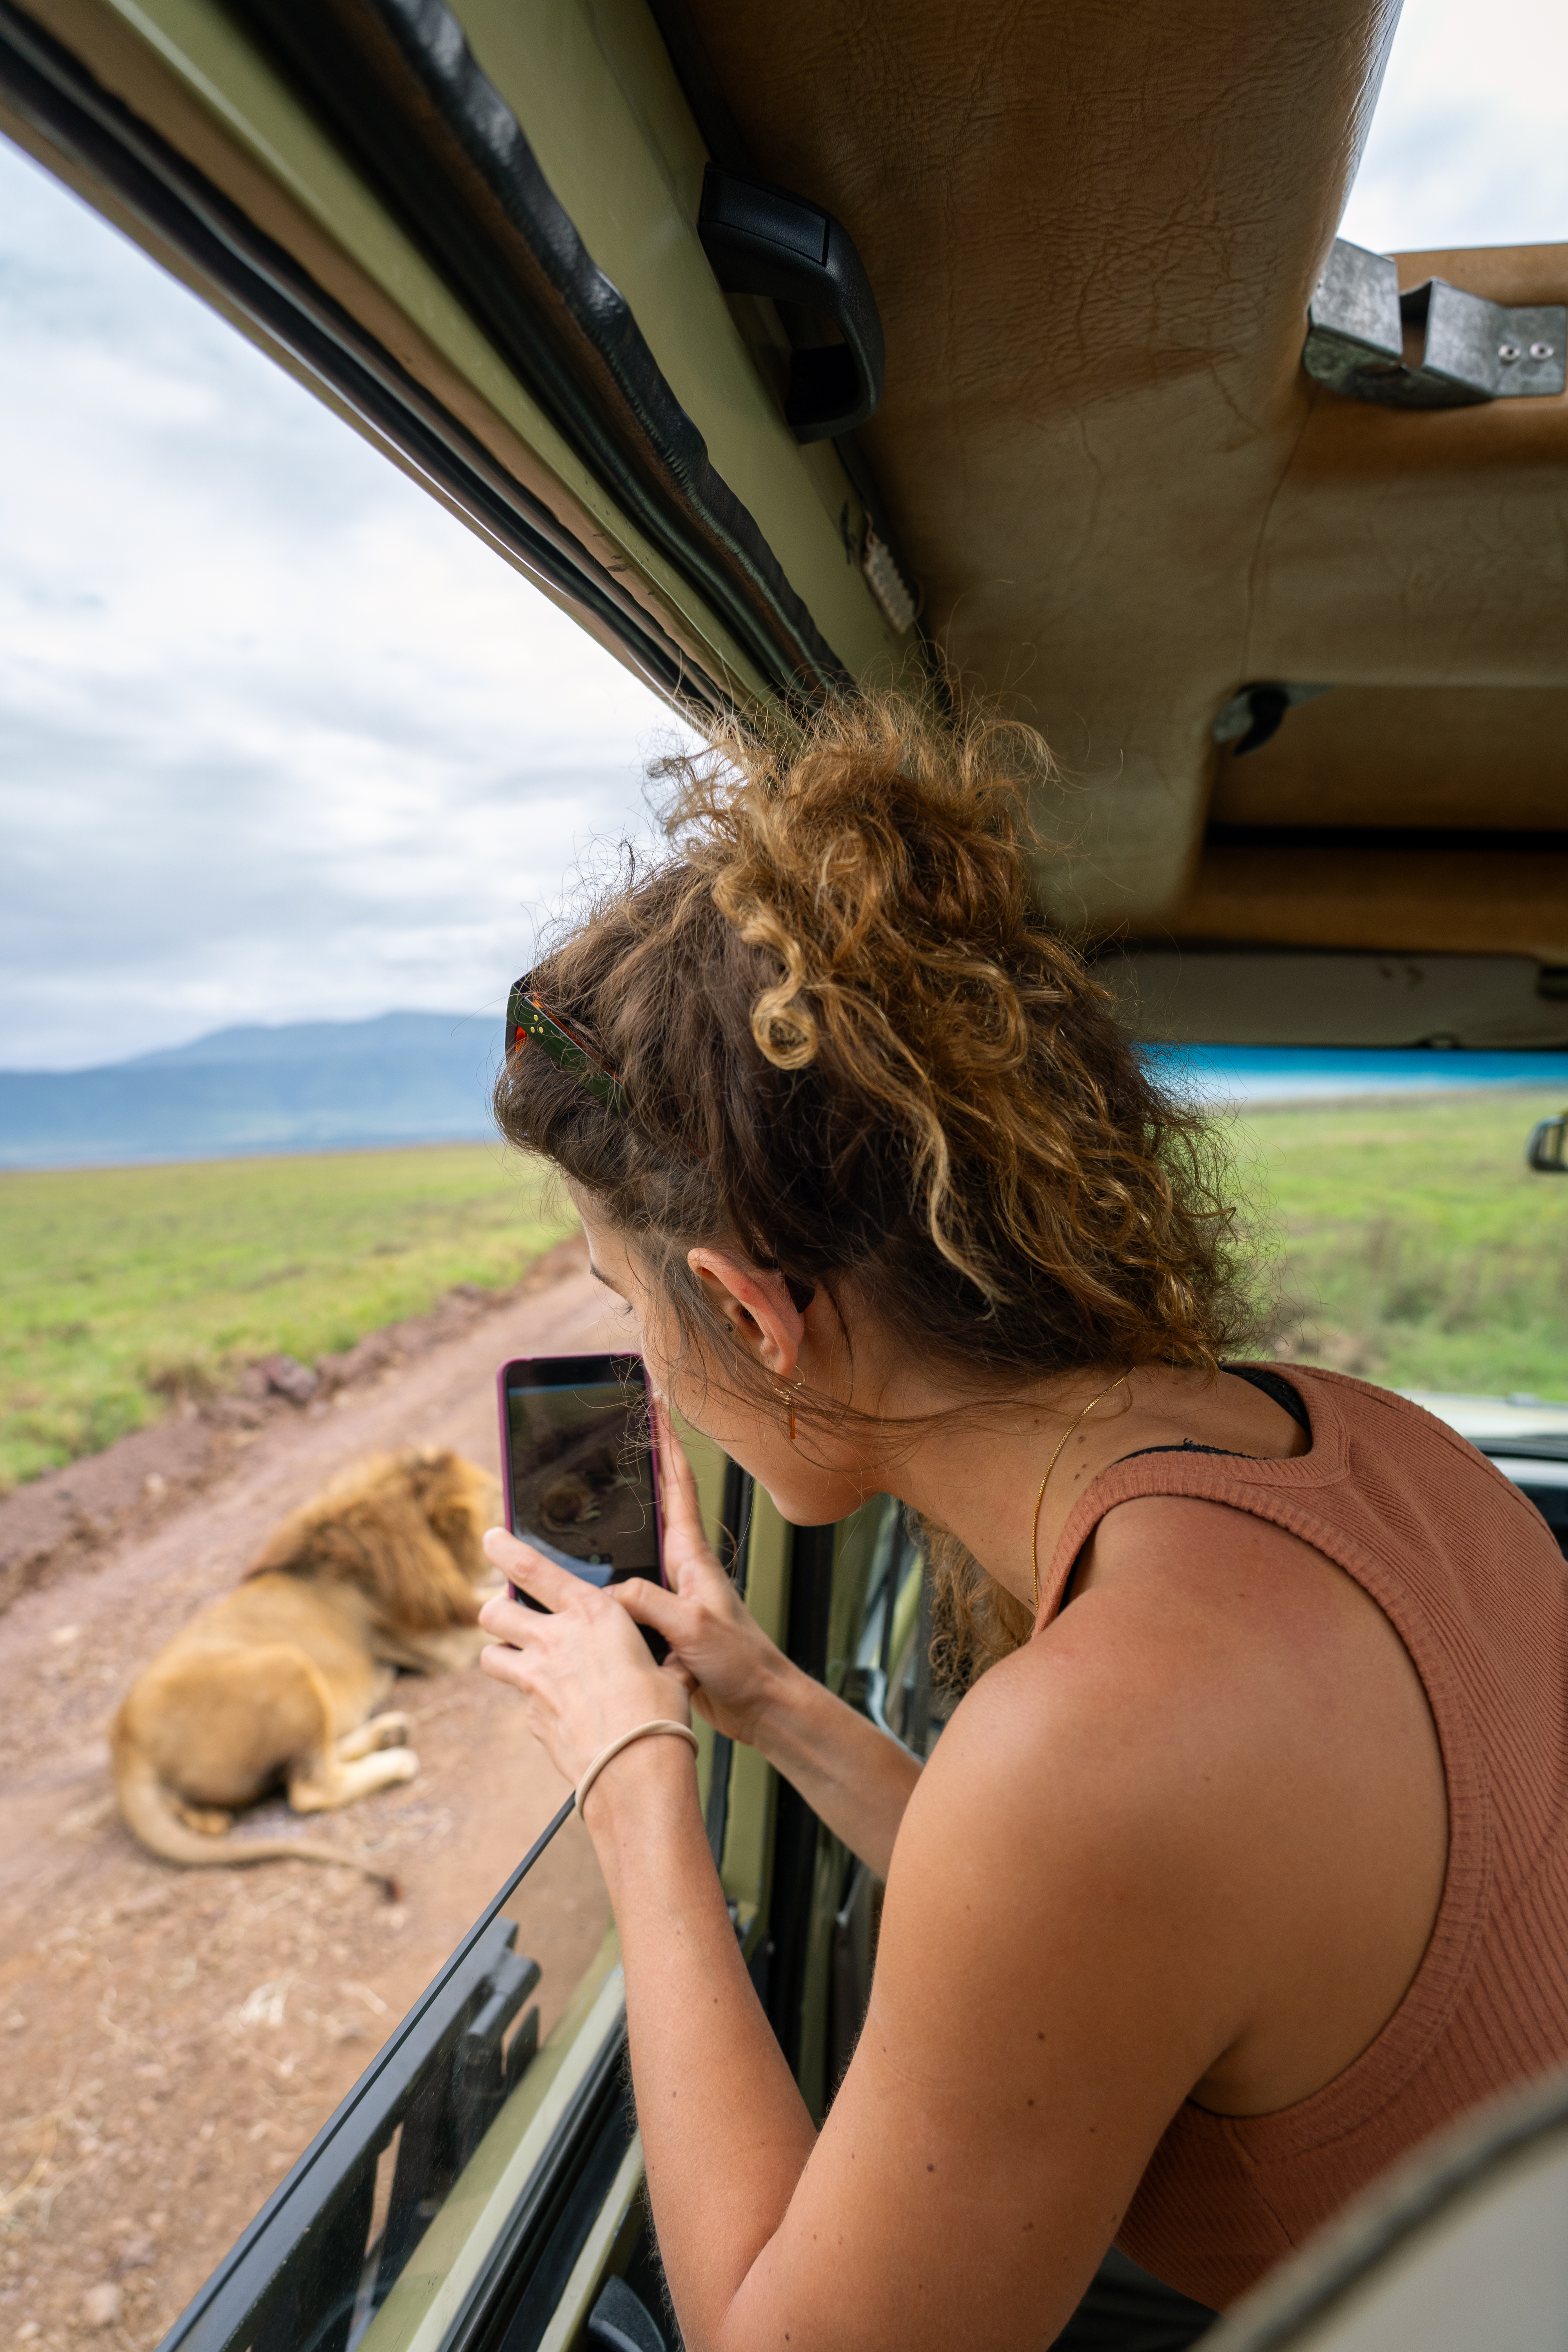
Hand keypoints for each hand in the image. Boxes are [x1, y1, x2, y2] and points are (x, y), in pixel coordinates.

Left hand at [477, 1537, 692, 1791]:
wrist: (635, 1771)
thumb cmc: (658, 1714)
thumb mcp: (666, 1668)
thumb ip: (654, 1653)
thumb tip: (672, 1657)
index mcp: (592, 1615)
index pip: (533, 1569)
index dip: (506, 1549)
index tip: (492, 1538)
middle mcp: (555, 1642)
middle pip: (495, 1611)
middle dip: (496, 1609)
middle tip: (508, 1614)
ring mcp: (535, 1682)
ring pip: (491, 1655)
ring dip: (502, 1654)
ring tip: (521, 1660)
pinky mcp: (531, 1718)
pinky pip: (520, 1701)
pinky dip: (533, 1701)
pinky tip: (559, 1710)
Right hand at [605, 1404, 798, 1746]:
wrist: (760, 1705)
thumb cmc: (740, 1663)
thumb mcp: (693, 1628)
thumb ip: (649, 1603)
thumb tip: (603, 1591)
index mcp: (692, 1557)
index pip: (677, 1485)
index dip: (665, 1442)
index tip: (655, 1401)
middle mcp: (682, 1567)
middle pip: (658, 1500)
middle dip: (643, 1460)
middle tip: (620, 1423)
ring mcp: (672, 1591)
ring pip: (638, 1541)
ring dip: (620, 1511)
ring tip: (592, 1483)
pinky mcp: (662, 1620)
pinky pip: (626, 1585)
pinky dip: (606, 1567)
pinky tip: (584, 1570)